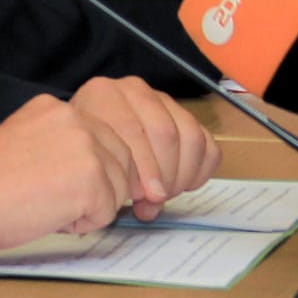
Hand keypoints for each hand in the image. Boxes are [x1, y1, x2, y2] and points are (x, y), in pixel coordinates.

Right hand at [0, 93, 134, 248]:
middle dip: (100, 188)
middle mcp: (76, 119)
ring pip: (118, 188)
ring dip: (90, 206)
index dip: (92, 169)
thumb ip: (60, 144)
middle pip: (121, 160)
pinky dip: (83, 223)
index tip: (67, 184)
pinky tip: (50, 214)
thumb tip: (91, 169)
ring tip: (48, 205)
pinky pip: (107, 212)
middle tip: (57, 199)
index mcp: (57, 108)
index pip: (104, 138)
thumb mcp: (27, 140)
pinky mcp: (92, 178)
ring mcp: (87, 147)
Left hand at [68, 76, 219, 220]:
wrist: (94, 136)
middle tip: (156, 197)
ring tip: (166, 192)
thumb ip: (114, 179)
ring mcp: (163, 100)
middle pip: (165, 132)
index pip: (132, 128)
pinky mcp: (186, 116)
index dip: (144, 167)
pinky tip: (183, 184)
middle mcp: (134, 90)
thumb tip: (148, 208)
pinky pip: (207, 143)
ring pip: (190, 136)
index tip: (147, 195)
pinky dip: (200, 169)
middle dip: (164, 173)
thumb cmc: (90, 150)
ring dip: (182, 173)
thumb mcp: (92, 160)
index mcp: (103, 94)